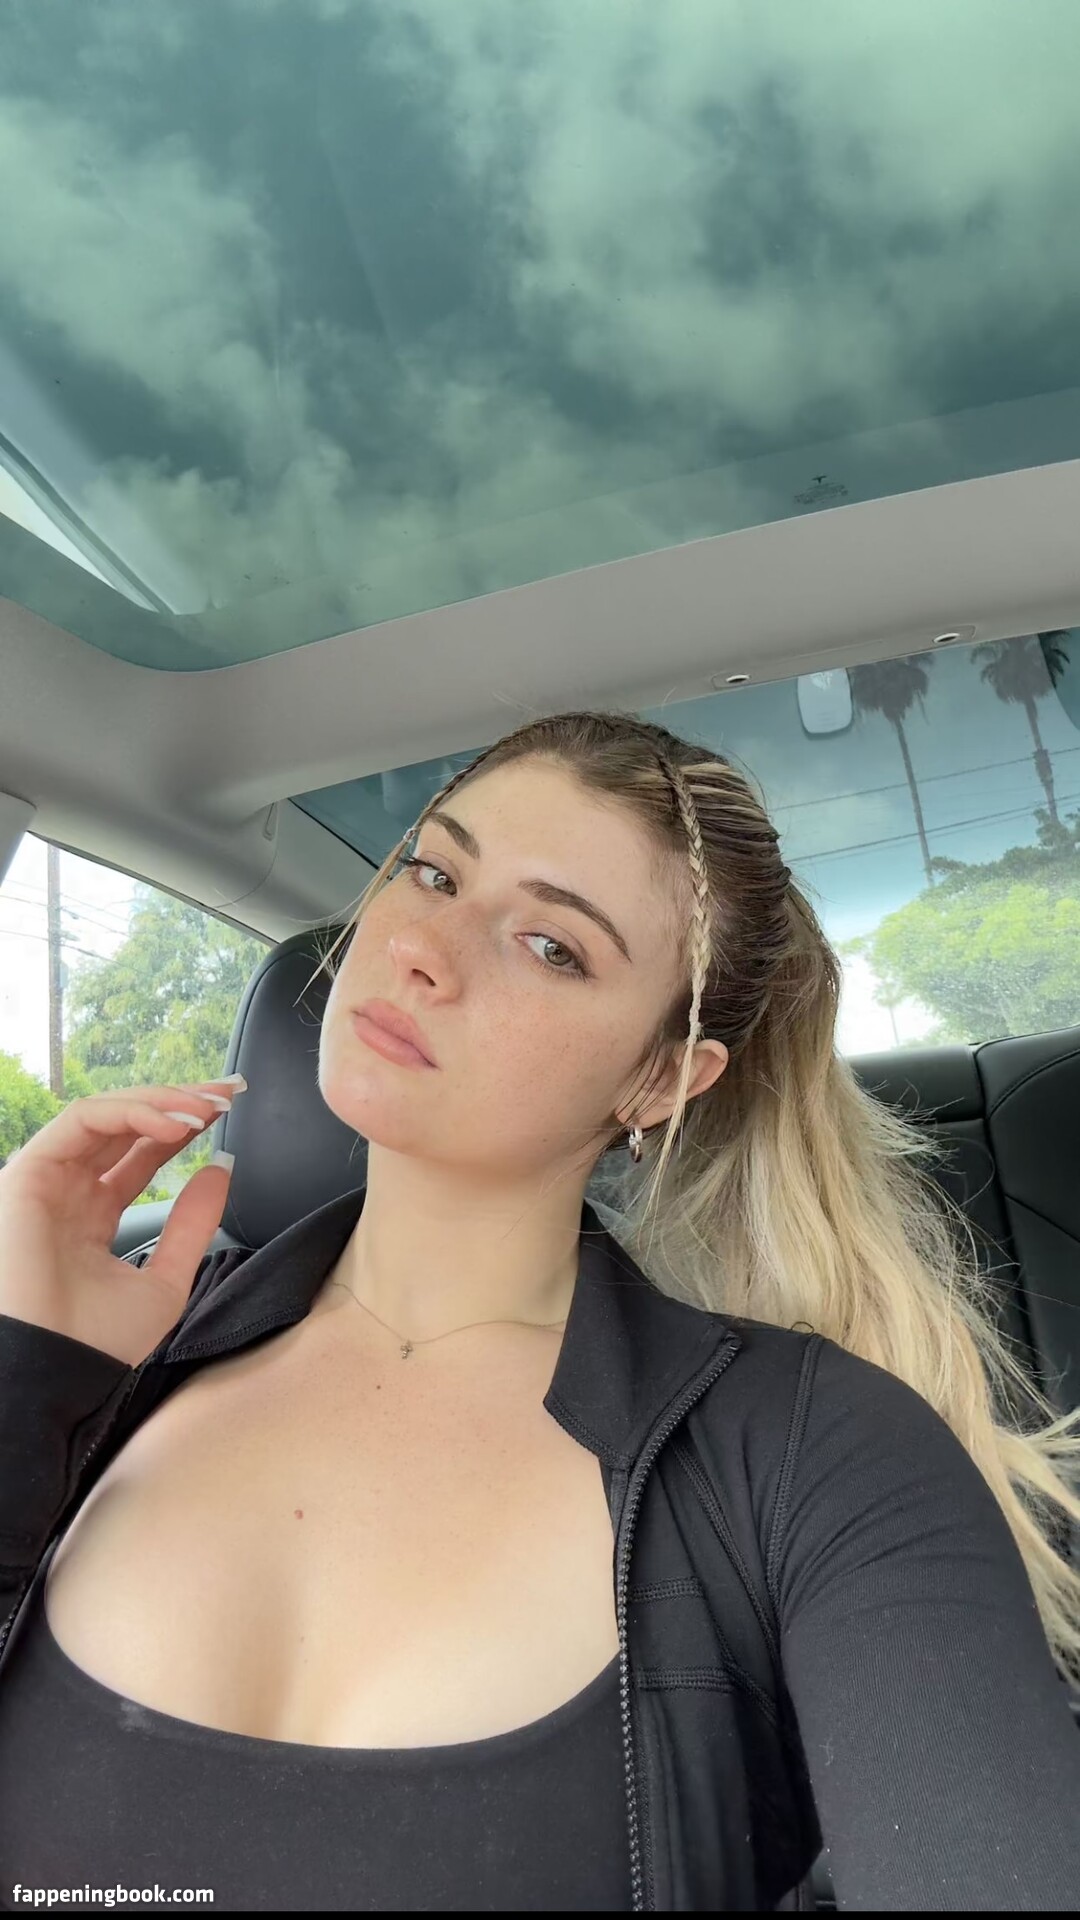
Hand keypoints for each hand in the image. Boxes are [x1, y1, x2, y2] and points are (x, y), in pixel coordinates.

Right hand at [0, 1081, 244, 1366]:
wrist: (55, 1374)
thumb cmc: (96, 1345)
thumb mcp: (165, 1281)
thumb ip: (191, 1225)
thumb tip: (220, 1170)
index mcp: (92, 1218)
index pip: (139, 1154)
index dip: (182, 1127)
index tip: (227, 1112)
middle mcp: (67, 1192)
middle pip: (125, 1126)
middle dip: (179, 1102)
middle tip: (227, 1094)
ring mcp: (47, 1180)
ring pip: (106, 1114)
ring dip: (160, 1102)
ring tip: (207, 1108)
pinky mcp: (29, 1172)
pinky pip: (82, 1120)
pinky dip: (131, 1112)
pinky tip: (173, 1126)